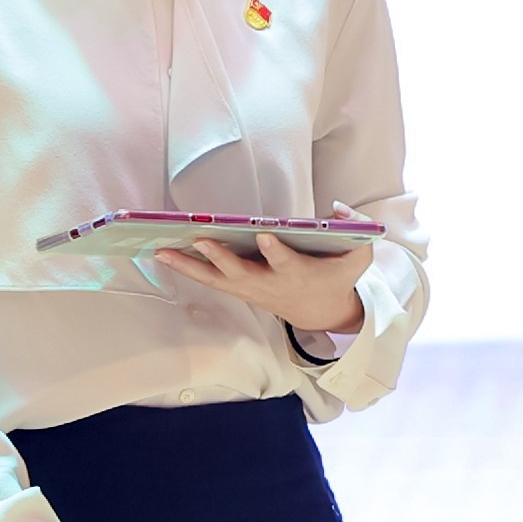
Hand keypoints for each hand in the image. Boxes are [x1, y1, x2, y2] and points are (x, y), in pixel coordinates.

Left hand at [155, 230, 367, 336]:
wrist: (322, 313)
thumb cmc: (338, 278)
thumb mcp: (360, 256)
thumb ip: (356, 228)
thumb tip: (336, 208)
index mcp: (298, 274)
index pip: (285, 261)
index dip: (274, 250)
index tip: (264, 235)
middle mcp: (269, 284)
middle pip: (240, 273)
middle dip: (220, 257)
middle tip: (201, 239)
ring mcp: (251, 290)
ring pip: (217, 280)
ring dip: (189, 266)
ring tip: (162, 250)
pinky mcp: (239, 290)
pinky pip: (210, 280)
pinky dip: (188, 269)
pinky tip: (166, 255)